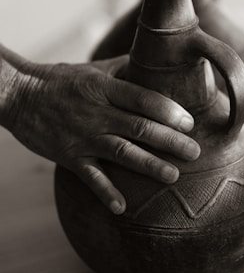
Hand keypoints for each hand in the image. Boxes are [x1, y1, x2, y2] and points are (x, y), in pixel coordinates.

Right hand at [7, 55, 199, 213]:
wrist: (19, 95)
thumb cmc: (60, 80)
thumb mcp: (92, 70)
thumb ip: (122, 69)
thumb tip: (151, 64)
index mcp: (104, 89)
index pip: (143, 99)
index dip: (168, 111)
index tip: (189, 122)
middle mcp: (97, 113)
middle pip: (139, 127)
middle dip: (169, 141)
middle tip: (194, 152)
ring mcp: (83, 136)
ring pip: (121, 152)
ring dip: (149, 165)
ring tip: (173, 176)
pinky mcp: (69, 156)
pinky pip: (90, 177)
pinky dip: (105, 192)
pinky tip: (122, 207)